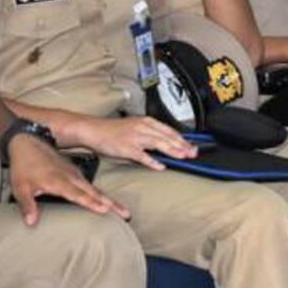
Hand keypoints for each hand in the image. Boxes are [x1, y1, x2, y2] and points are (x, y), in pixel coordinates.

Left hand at [7, 135, 129, 225]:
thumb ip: (27, 205)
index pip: (78, 195)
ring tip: (121, 209)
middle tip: (126, 213)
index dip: (91, 203)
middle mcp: (70, 178)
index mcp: (58, 182)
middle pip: (94, 192)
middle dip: (110, 204)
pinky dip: (99, 193)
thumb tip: (31, 222)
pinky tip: (105, 199)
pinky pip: (89, 184)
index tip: (105, 209)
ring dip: (109, 199)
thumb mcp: (20, 187)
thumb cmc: (23, 165)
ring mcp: (73, 173)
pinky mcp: (73, 171)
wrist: (28, 141)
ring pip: (94, 188)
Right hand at [82, 116, 196, 170]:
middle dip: (181, 145)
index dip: (182, 138)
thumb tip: (166, 147)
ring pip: (157, 143)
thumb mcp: (135, 128)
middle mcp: (142, 127)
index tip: (192, 145)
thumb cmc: (114, 131)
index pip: (169, 130)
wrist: (94, 130)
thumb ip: (150, 136)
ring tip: (182, 156)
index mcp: (146, 122)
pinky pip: (142, 155)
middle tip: (192, 153)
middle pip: (166, 136)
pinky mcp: (126, 148)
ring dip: (172, 150)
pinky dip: (152, 161)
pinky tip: (160, 166)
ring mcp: (135, 137)